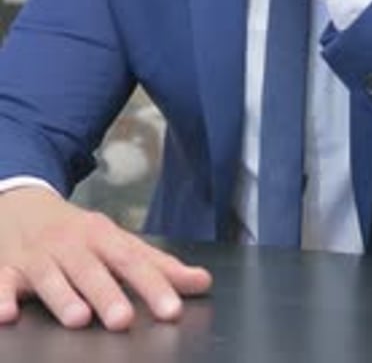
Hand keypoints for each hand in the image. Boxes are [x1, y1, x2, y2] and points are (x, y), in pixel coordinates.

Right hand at [0, 187, 211, 330]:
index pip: (131, 261)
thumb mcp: (117, 242)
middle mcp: (71, 244)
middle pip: (90, 269)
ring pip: (49, 276)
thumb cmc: (78, 233)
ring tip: (78, 318)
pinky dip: (1, 297)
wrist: (22, 202)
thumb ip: (157, 265)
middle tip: (124, 319)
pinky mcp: (6, 269)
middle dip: (107, 293)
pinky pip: (1, 282)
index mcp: (102, 237)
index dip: (153, 285)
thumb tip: (201, 282)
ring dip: (62, 296)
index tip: (173, 310)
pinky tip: (6, 314)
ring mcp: (37, 256)